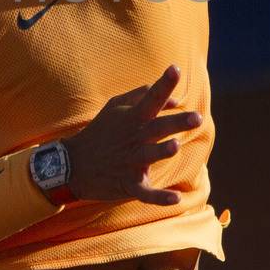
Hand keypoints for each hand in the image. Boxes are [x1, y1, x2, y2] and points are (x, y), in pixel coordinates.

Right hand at [62, 64, 198, 205]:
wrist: (73, 165)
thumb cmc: (100, 132)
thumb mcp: (115, 108)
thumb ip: (143, 98)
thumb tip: (175, 100)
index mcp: (132, 118)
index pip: (151, 98)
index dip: (164, 84)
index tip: (175, 69)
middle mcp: (133, 138)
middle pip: (157, 128)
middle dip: (176, 123)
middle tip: (197, 117)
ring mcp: (130, 161)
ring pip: (149, 156)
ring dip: (161, 152)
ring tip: (175, 147)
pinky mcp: (128, 184)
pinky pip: (145, 192)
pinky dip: (159, 197)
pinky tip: (176, 199)